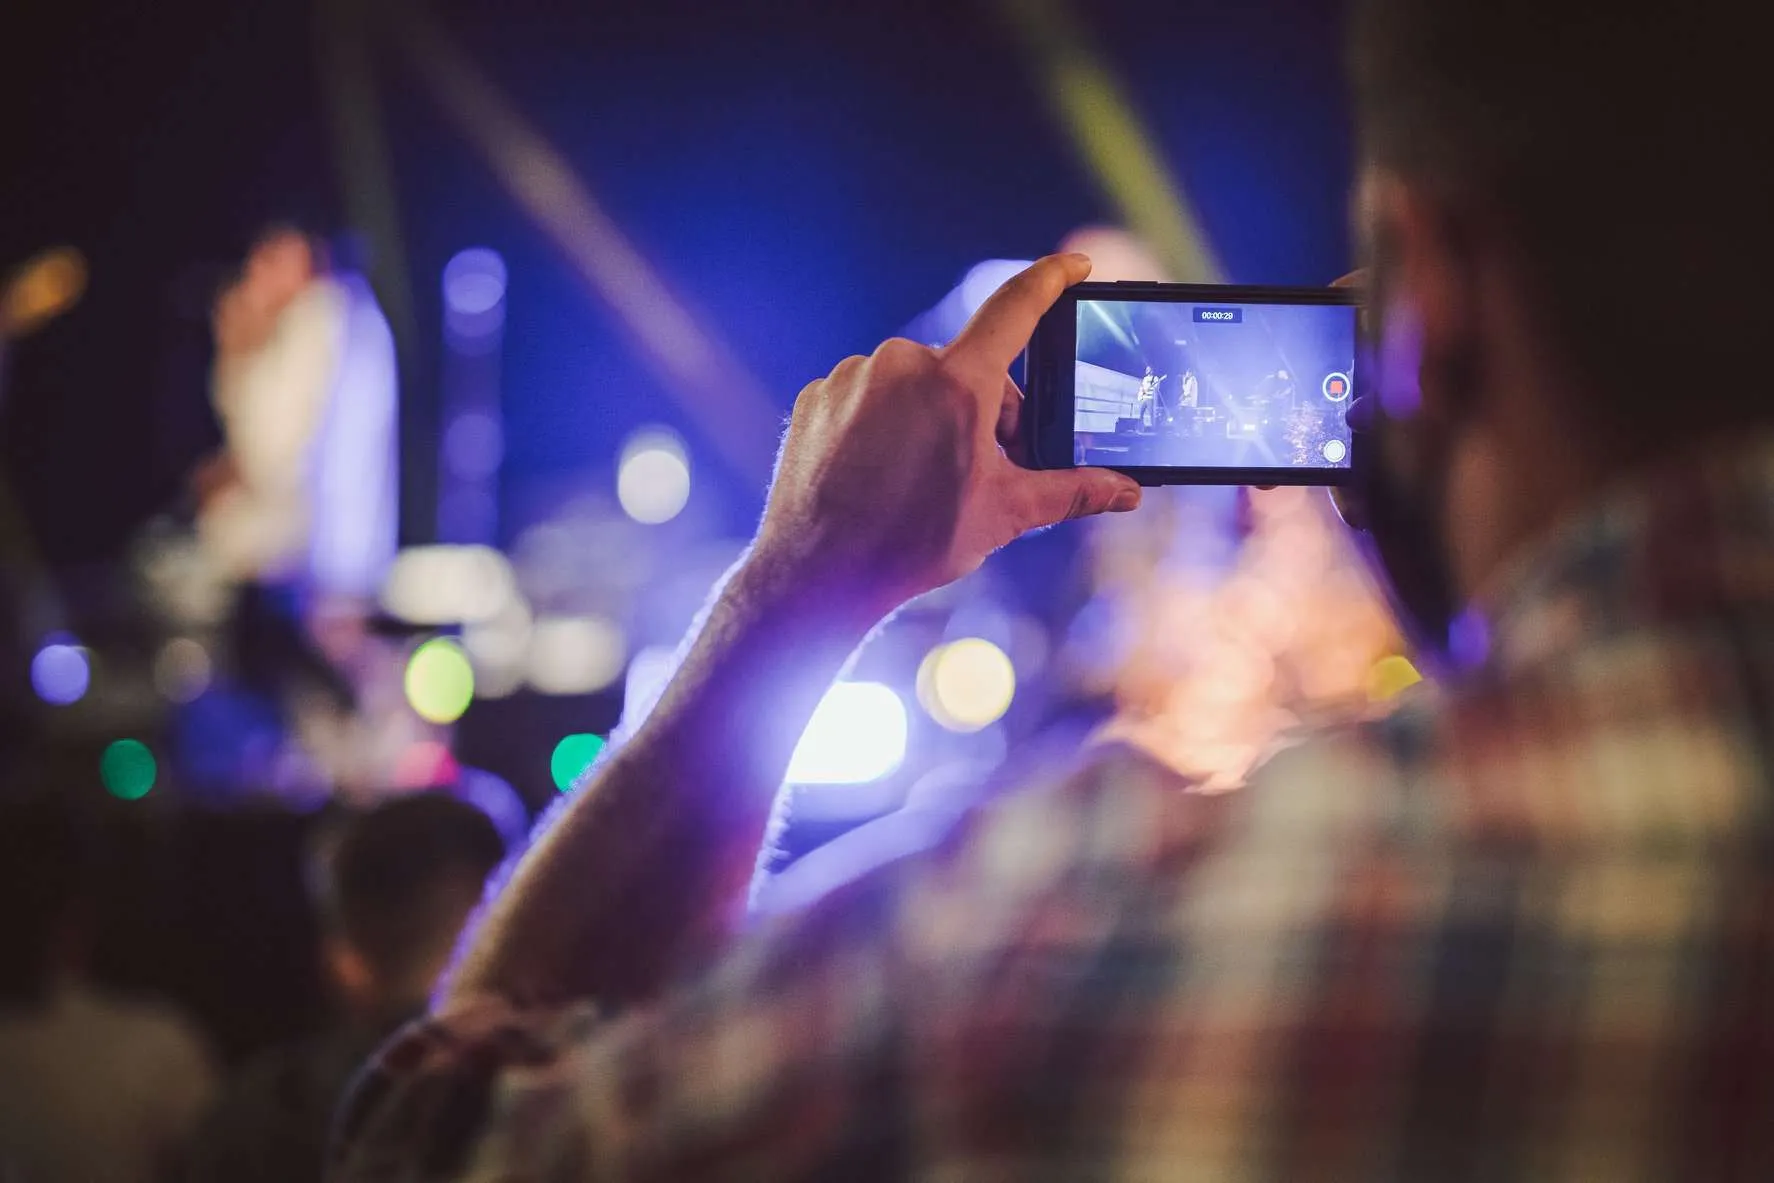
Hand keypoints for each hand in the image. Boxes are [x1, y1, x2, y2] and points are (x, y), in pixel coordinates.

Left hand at [755, 253, 1141, 611]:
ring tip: (920, 478)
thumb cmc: (912, 543)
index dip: (1051, 279)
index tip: (1074, 266)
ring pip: (912, 385)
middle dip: (983, 410)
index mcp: (956, 382)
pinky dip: (880, 425)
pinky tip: (878, 471)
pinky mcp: (817, 397)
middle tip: (981, 467)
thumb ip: (1070, 491)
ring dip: (928, 416)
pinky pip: (864, 398)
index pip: (1017, 307)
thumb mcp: (1003, 513)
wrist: (817, 574)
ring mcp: (852, 377)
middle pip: (966, 369)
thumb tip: (1126, 490)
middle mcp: (900, 364)